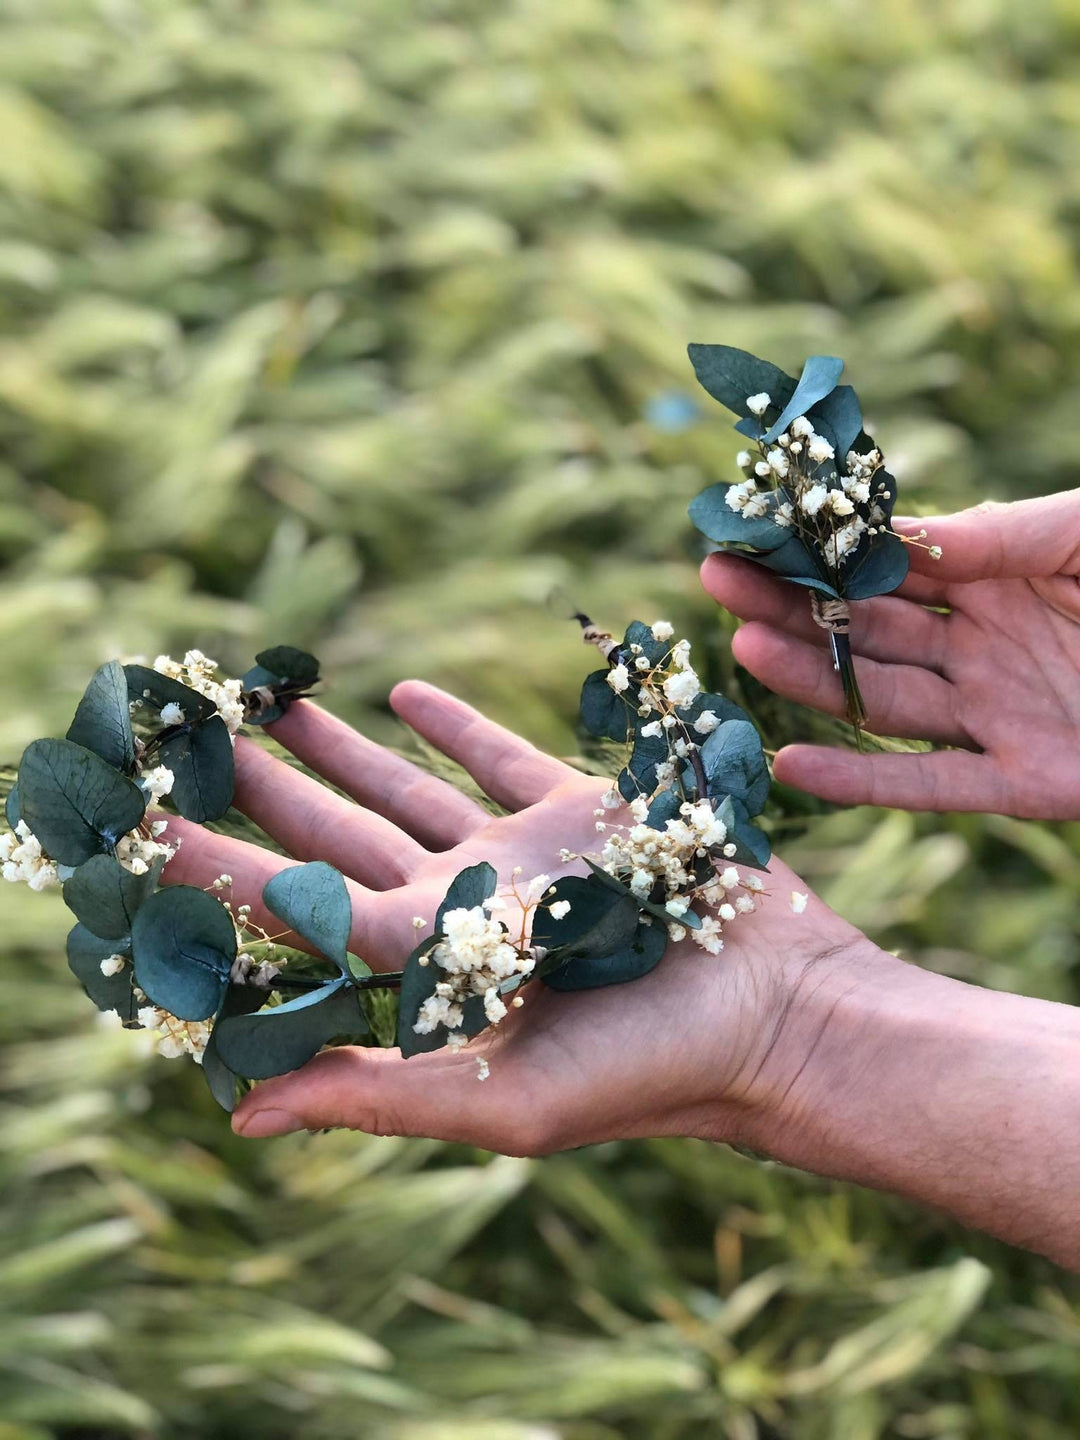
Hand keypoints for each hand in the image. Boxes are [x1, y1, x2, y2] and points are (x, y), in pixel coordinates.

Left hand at [160, 685, 865, 1148]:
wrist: (776, 1012)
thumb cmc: (646, 1074)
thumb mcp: (502, 1101)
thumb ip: (377, 1094)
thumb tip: (240, 1116)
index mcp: (431, 969)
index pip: (299, 908)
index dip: (221, 870)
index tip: (148, 827)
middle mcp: (464, 905)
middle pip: (337, 835)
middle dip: (265, 793)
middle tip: (194, 742)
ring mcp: (520, 853)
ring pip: (407, 785)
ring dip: (339, 750)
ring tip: (278, 711)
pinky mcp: (581, 810)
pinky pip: (500, 753)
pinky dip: (452, 722)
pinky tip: (402, 695)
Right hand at [702, 491, 1079, 818]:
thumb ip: (1005, 533)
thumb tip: (896, 533)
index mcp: (995, 583)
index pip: (889, 568)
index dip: (821, 551)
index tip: (755, 532)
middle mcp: (980, 652)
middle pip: (866, 632)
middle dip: (789, 606)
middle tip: (717, 577)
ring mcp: (996, 718)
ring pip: (881, 702)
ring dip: (810, 679)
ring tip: (745, 646)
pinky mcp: (1026, 782)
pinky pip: (931, 784)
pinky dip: (859, 781)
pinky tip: (790, 765)